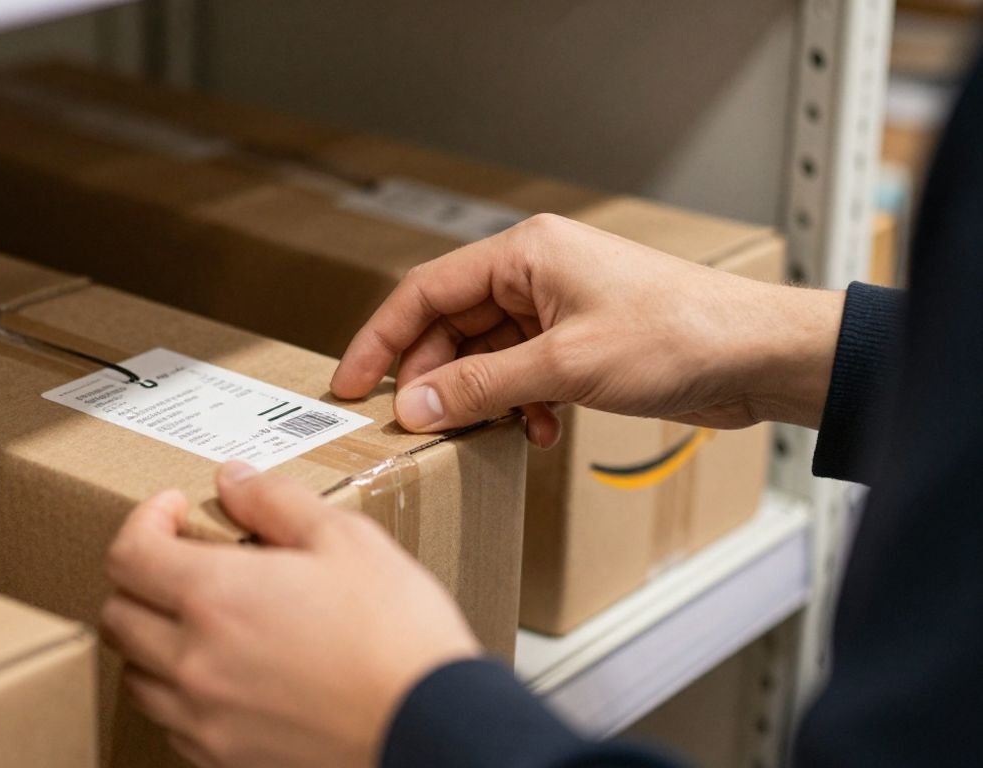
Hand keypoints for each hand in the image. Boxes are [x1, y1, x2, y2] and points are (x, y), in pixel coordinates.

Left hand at [101, 463, 479, 767]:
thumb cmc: (396, 634)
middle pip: (117, 614)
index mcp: (215, 596)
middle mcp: (193, 661)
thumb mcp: (346, 540)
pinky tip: (226, 674)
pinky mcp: (224, 760)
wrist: (431, 729)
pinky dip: (181, 692)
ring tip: (200, 619)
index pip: (128, 553)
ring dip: (153, 638)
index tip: (174, 510)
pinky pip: (172, 723)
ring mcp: (204, 718)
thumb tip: (232, 479)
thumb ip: (276, 501)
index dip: (144, 519)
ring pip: (136, 675)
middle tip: (180, 560)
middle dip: (140, 577)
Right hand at [331, 214, 843, 442]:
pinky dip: (519, 404)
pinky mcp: (582, 341)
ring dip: (479, 398)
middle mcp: (537, 273)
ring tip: (480, 433)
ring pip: (487, 355)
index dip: (380, 340)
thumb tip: (412, 408)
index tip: (349, 386)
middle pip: (451, 326)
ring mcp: (560, 307)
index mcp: (525, 253)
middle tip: (413, 426)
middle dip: (432, 379)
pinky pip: (523, 373)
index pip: (425, 292)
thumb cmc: (676, 336)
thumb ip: (479, 387)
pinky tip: (536, 433)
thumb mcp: (563, 366)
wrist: (758, 355)